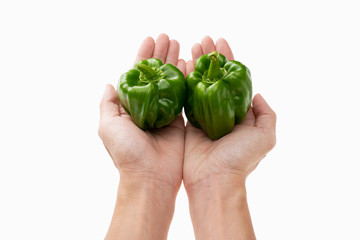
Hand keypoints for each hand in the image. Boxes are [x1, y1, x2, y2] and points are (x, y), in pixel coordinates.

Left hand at [99, 34, 185, 239]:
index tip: (150, 40)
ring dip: (174, 62)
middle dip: (161, 55)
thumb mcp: (108, 126)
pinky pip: (184, 96)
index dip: (143, 56)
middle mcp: (148, 107)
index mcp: (131, 107)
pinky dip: (186, 79)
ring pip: (171, 82)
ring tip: (180, 44)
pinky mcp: (180, 121)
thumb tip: (110, 84)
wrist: (151, 177)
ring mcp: (165, 113)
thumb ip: (108, 104)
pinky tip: (189, 64)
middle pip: (156, 75)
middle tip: (168, 37)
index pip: (136, 75)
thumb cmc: (127, 153)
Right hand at [183, 36, 276, 239]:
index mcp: (238, 113)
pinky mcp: (188, 123)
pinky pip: (185, 97)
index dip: (228, 60)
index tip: (220, 43)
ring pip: (199, 84)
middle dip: (210, 58)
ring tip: (191, 46)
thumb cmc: (240, 159)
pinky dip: (184, 81)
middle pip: (215, 77)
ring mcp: (204, 116)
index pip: (233, 79)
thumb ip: (266, 114)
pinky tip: (181, 65)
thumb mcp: (265, 136)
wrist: (214, 180)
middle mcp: (221, 112)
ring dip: (196, 64)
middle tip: (203, 41)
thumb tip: (256, 94)